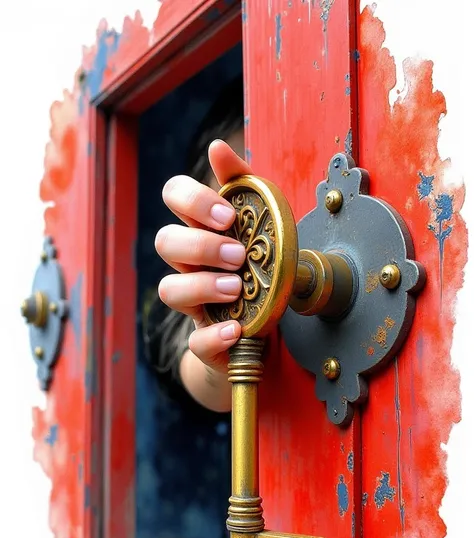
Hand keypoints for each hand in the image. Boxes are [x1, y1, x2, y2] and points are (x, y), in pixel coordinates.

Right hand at [156, 140, 251, 373]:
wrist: (270, 329)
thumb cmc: (262, 270)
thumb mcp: (263, 226)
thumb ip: (246, 187)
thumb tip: (218, 147)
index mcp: (203, 228)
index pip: (174, 195)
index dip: (193, 201)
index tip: (228, 217)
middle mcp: (190, 264)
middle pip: (165, 241)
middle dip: (201, 245)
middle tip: (237, 256)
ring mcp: (195, 303)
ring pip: (169, 289)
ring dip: (202, 286)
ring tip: (236, 289)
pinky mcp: (206, 341)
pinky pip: (195, 342)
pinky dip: (214, 335)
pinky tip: (236, 328)